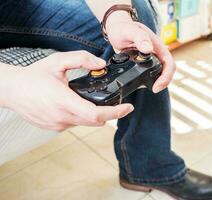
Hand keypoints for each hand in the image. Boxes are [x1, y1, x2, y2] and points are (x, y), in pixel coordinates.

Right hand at [4, 51, 133, 130]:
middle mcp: (62, 117)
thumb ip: (81, 59)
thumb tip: (100, 64)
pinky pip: (75, 124)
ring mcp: (58, 125)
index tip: (128, 107)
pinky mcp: (54, 128)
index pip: (96, 114)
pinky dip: (81, 116)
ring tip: (95, 101)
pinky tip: (76, 105)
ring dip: (94, 114)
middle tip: (119, 104)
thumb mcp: (58, 61)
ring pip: (85, 123)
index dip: (115, 112)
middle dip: (110, 113)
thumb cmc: (32, 76)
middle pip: (95, 121)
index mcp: (63, 101)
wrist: (11, 90)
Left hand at [105, 11, 175, 92]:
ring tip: (149, 88)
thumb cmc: (124, 28)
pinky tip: (140, 86)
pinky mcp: (143, 65)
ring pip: (160, 74)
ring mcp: (151, 60)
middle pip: (167, 71)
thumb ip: (139, 37)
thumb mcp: (130, 31)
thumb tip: (148, 49)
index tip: (158, 85)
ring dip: (157, 83)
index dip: (167, 76)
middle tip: (154, 89)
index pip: (169, 63)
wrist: (117, 30)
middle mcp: (157, 54)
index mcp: (158, 46)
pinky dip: (148, 82)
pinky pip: (150, 75)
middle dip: (164, 82)